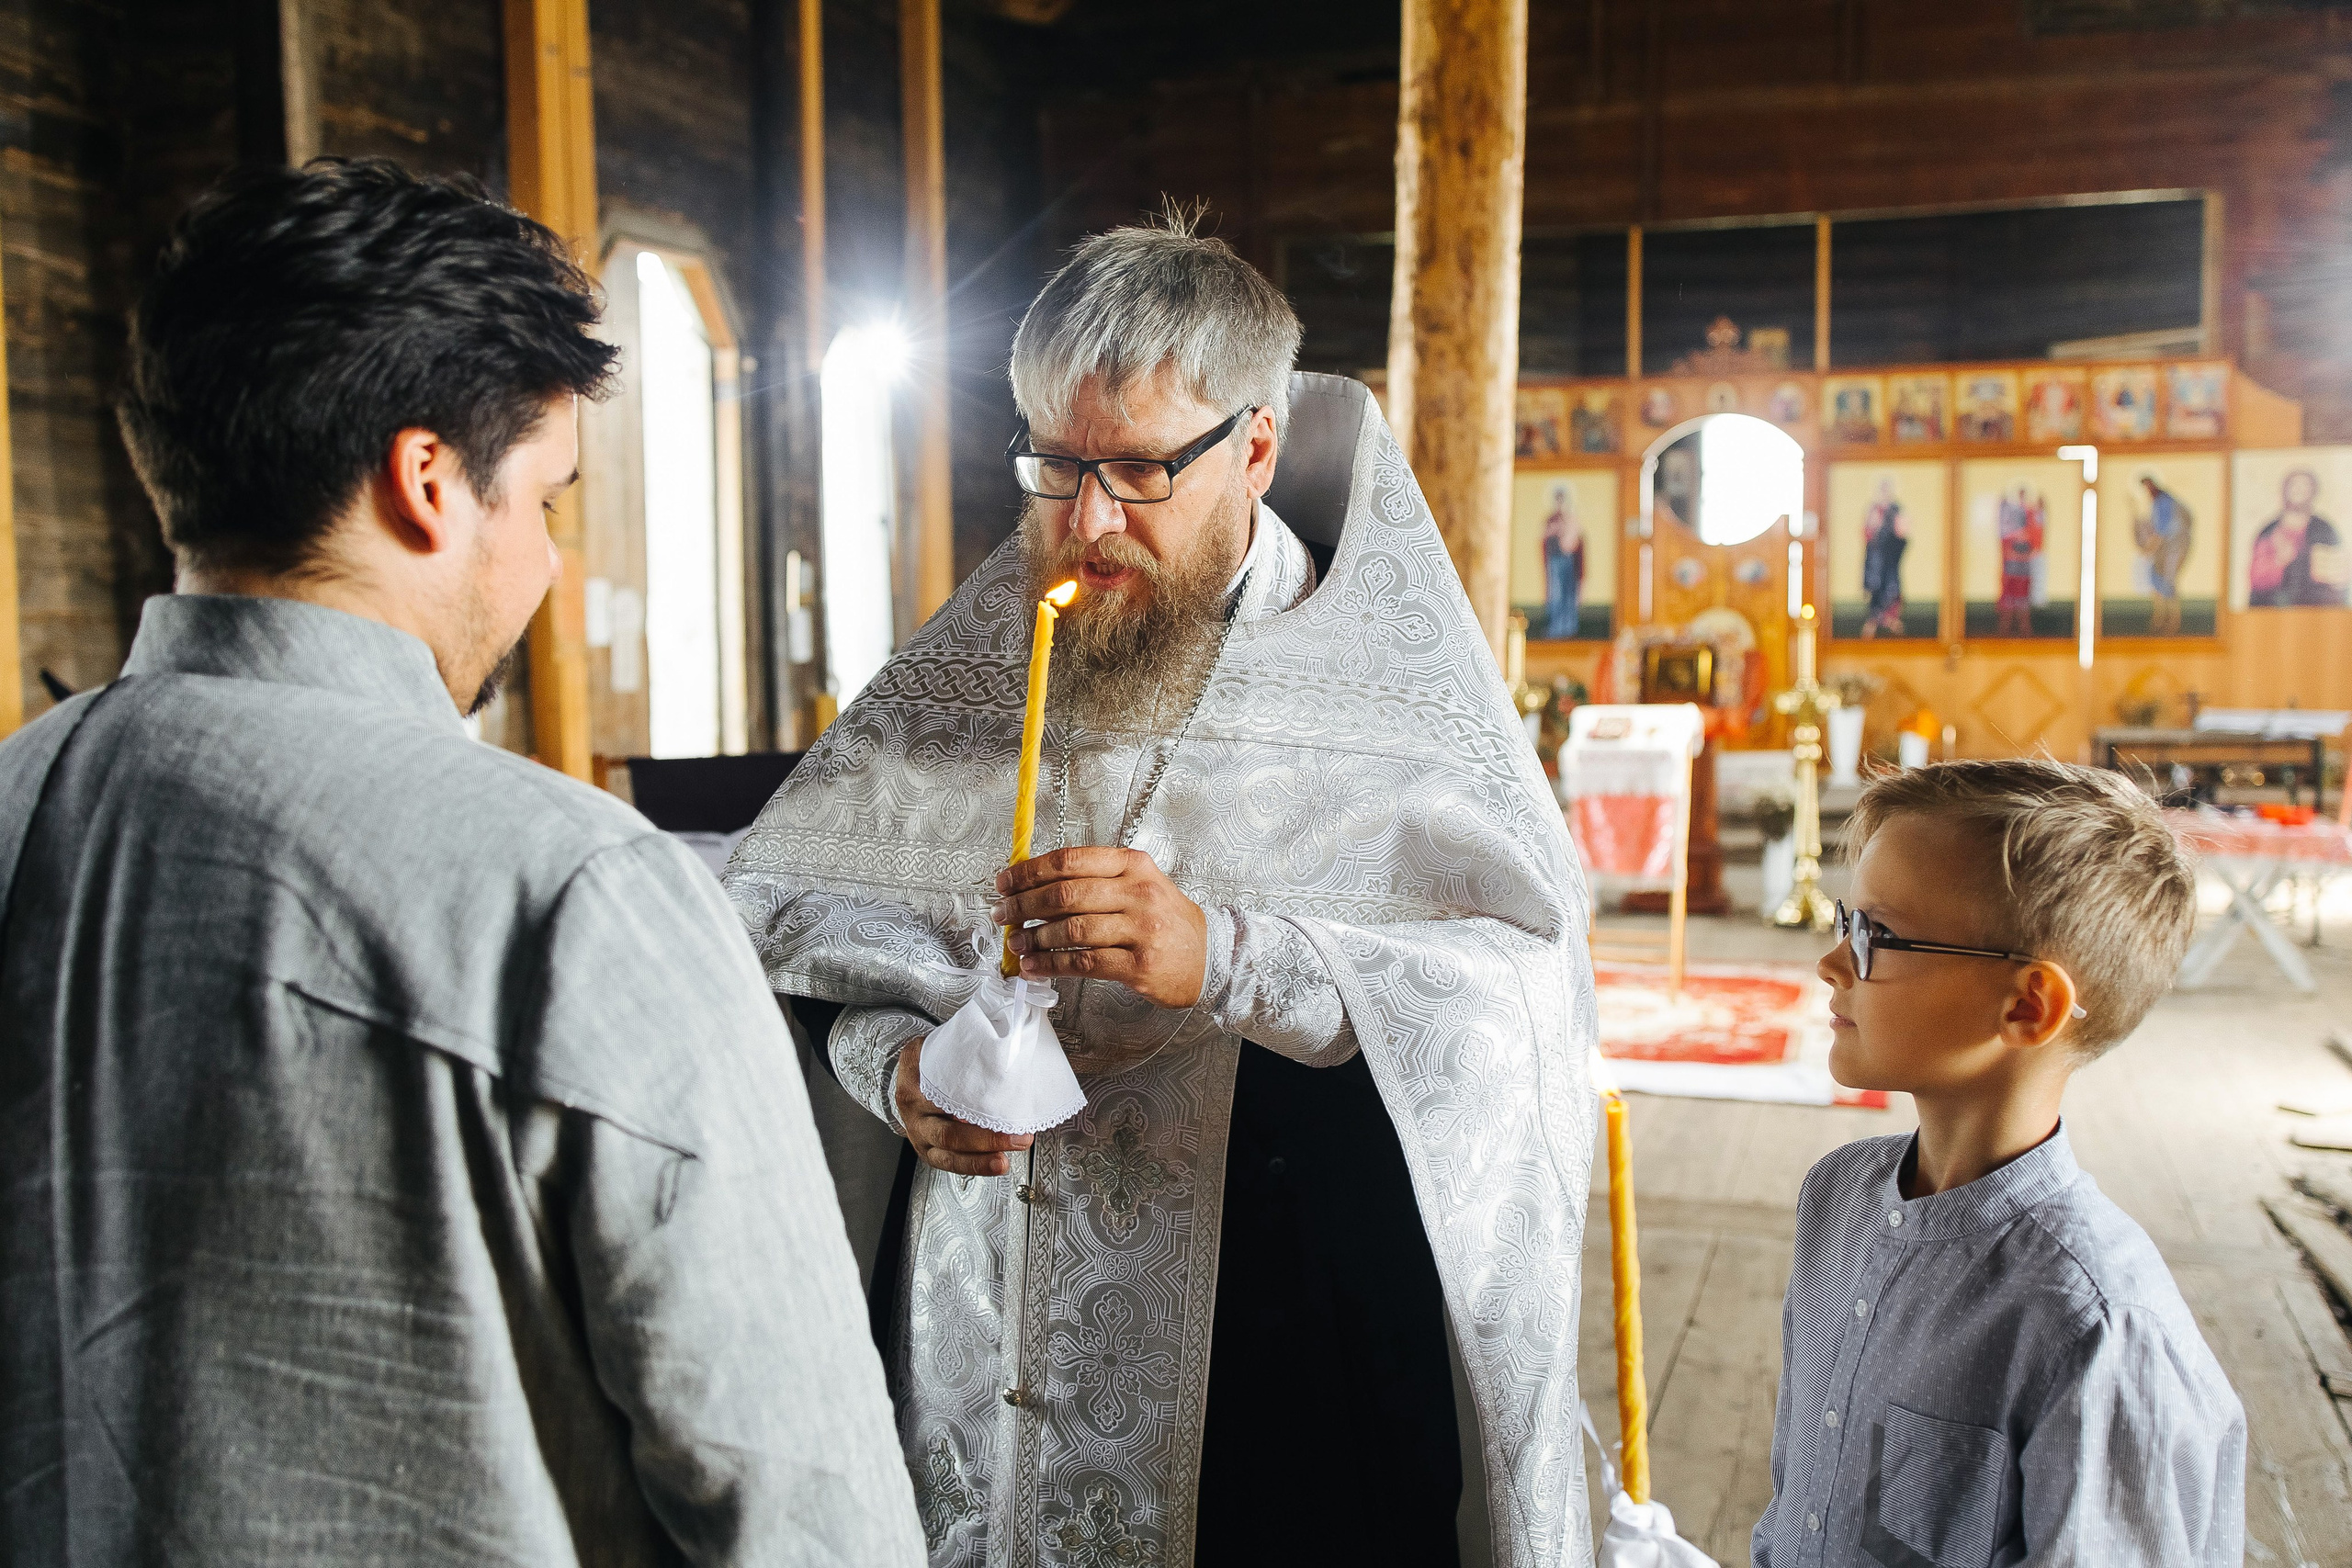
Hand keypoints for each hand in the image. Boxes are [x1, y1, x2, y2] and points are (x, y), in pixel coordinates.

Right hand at [894, 1036, 1033, 1175]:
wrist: (910, 1077)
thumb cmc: (934, 1061)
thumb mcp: (940, 1044)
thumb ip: (966, 1048)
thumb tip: (1008, 1048)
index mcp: (915, 1079)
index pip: (944, 1093)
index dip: (973, 1100)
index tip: (1001, 1101)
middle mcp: (913, 1109)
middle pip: (948, 1131)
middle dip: (986, 1138)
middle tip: (1018, 1135)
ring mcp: (918, 1133)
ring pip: (948, 1153)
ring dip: (981, 1159)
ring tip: (1005, 1159)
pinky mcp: (927, 1150)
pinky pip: (950, 1163)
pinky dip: (975, 1165)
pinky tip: (996, 1163)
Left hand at [992, 845, 1207, 1008]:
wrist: (1210, 956)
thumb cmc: (1167, 920)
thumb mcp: (1139, 885)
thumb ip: (1095, 880)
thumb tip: (1035, 886)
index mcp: (1132, 865)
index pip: (1071, 860)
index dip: (1030, 871)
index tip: (1005, 882)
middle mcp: (1137, 893)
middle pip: (1066, 894)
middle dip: (1025, 904)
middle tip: (1003, 913)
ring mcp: (1140, 929)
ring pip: (1072, 929)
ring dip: (1035, 938)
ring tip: (1015, 943)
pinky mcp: (1138, 965)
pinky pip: (1083, 962)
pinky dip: (1051, 965)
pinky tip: (1033, 966)